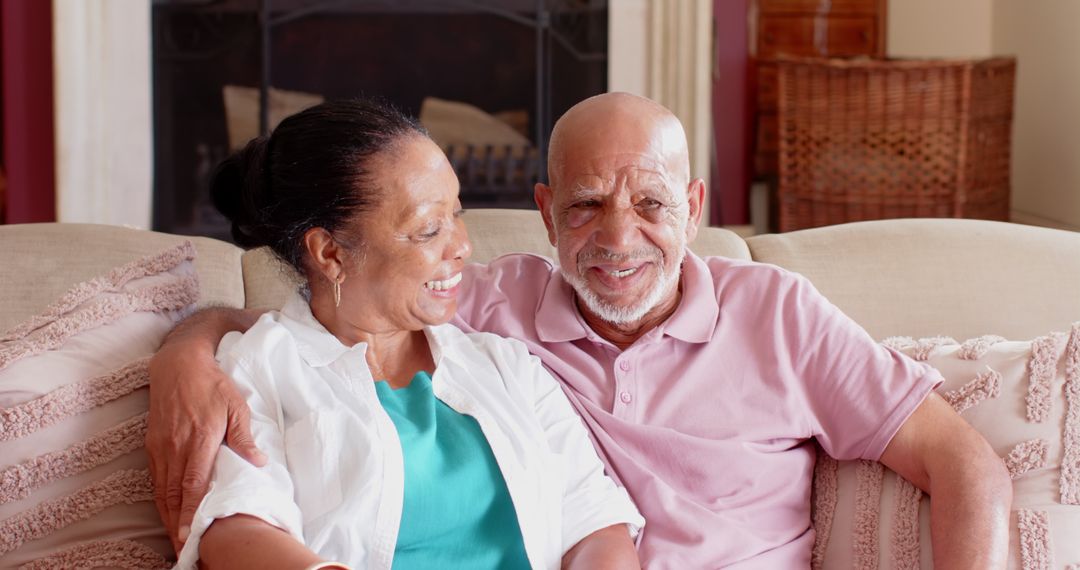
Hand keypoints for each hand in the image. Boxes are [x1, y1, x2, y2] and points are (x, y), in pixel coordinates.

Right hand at [146, 310, 265, 552]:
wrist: (178, 364)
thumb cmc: (212, 384)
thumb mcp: (236, 405)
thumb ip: (244, 436)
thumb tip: (258, 462)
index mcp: (199, 439)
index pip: (194, 484)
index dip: (192, 511)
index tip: (191, 533)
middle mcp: (176, 447)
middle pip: (174, 494)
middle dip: (178, 523)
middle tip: (184, 547)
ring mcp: (161, 446)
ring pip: (162, 489)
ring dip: (168, 515)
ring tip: (176, 537)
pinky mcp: (152, 444)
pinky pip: (156, 478)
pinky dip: (160, 499)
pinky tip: (167, 511)